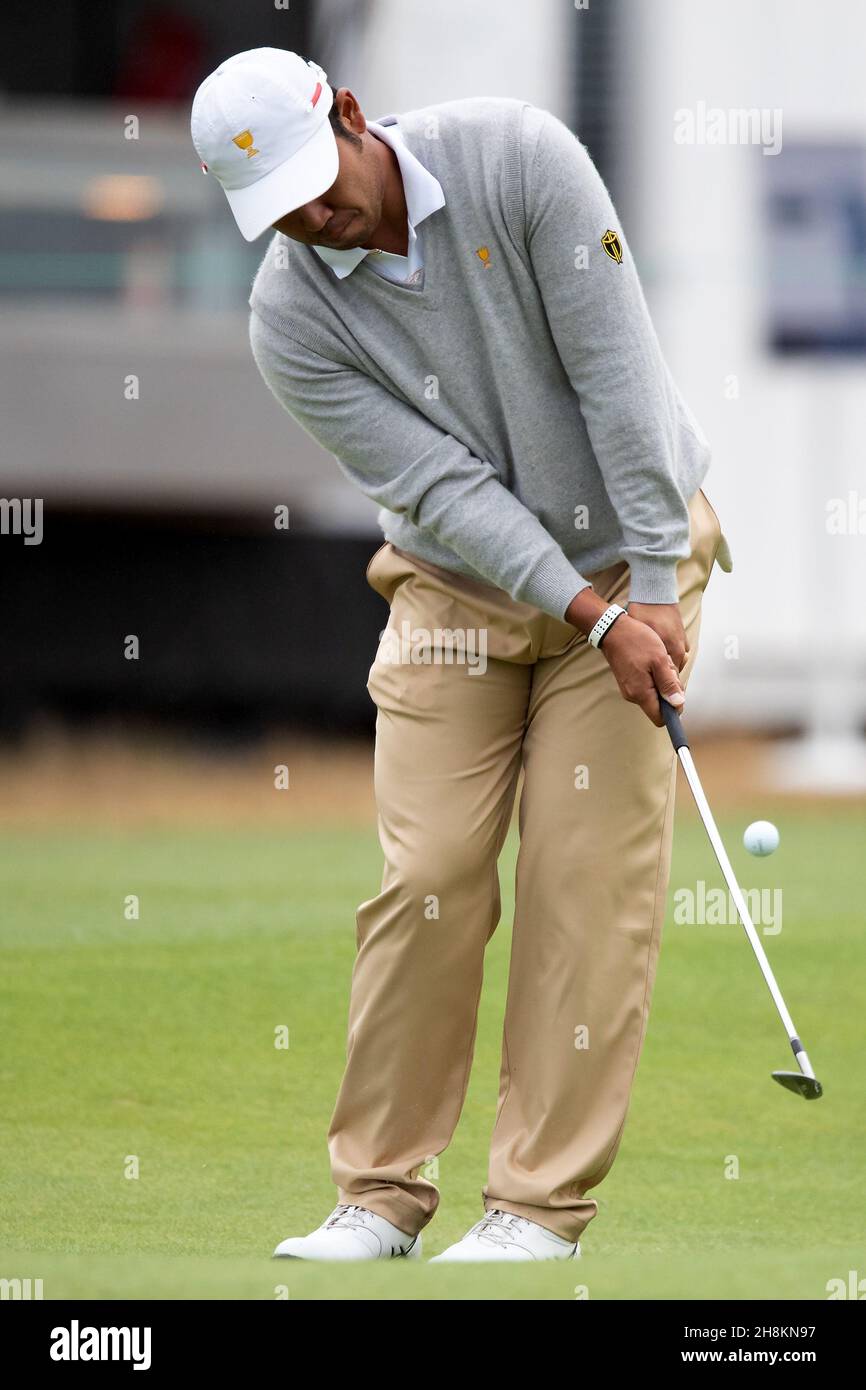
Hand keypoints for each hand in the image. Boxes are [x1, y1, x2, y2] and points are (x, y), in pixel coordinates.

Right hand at [599, 611, 684, 726]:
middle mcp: (633, 695)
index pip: (660, 718)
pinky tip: (652, 660)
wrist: (613, 629)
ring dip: (661, 681)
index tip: (678, 694)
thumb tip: (678, 704)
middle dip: (668, 690)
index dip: (673, 711)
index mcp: (641, 693)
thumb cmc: (637, 641)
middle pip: (658, 706)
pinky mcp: (628, 682)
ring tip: (658, 661)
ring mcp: (629, 689)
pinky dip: (653, 676)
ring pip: (653, 694)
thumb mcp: (659, 660)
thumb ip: (669, 684)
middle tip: (667, 669)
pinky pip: (646, 686)